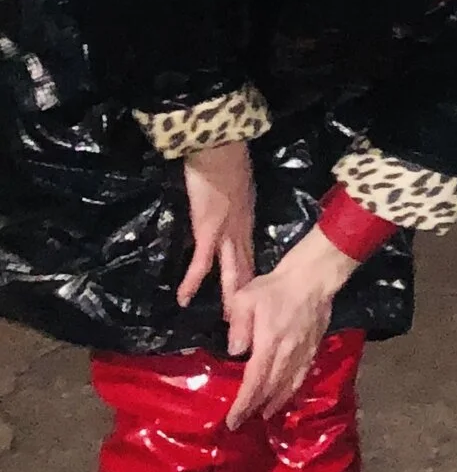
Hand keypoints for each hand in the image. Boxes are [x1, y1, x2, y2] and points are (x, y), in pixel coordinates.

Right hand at [177, 139, 256, 311]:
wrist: (220, 148)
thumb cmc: (227, 162)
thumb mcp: (237, 190)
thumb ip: (235, 205)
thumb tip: (229, 212)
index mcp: (246, 223)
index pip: (249, 257)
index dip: (253, 280)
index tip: (256, 300)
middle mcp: (240, 232)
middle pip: (245, 270)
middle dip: (247, 297)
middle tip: (250, 322)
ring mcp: (224, 232)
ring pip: (231, 271)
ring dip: (229, 297)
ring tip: (229, 322)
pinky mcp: (207, 229)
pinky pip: (201, 260)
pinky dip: (193, 280)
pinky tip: (184, 299)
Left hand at [221, 230, 357, 428]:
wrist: (312, 278)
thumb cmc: (274, 287)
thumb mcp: (245, 298)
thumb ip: (238, 326)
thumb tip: (235, 352)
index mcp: (269, 343)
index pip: (255, 381)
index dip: (243, 403)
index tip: (232, 420)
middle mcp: (287, 353)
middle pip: (271, 388)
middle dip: (255, 407)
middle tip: (241, 423)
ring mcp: (303, 352)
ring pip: (289, 385)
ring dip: (275, 402)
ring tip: (264, 414)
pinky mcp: (313, 348)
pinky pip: (303, 375)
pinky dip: (293, 389)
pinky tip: (287, 394)